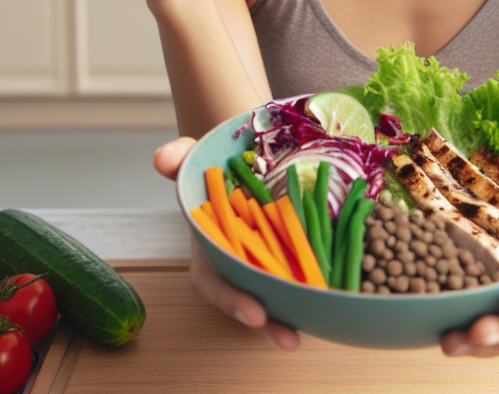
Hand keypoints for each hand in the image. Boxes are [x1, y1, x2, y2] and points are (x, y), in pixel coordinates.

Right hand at [154, 137, 299, 350]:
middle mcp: (236, 261)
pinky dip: (315, 282)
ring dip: (293, 314)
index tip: (253, 313)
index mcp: (209, 248)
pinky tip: (335, 295)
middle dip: (269, 320)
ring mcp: (264, 260)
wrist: (238, 159)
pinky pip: (301, 270)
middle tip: (289, 338)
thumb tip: (163, 159)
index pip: (214, 281)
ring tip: (311, 332)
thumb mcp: (193, 160)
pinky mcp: (290, 251)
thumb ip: (178, 159)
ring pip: (277, 292)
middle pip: (251, 297)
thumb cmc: (212, 168)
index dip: (230, 299)